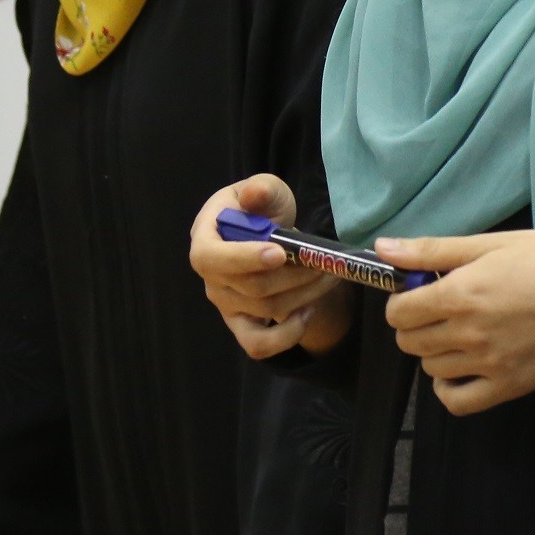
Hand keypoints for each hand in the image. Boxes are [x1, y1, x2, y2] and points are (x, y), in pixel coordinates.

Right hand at [189, 174, 351, 359]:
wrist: (268, 234)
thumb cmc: (261, 209)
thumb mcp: (265, 190)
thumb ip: (260, 190)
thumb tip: (255, 194)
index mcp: (205, 240)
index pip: (213, 258)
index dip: (244, 258)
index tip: (279, 253)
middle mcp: (210, 277)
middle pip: (251, 287)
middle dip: (295, 274)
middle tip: (324, 261)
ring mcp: (225, 304)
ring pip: (265, 309)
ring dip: (304, 295)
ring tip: (329, 276)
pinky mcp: (241, 324)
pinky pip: (258, 344)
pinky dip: (287, 334)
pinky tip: (308, 312)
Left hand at [376, 229, 534, 415]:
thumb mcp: (494, 243)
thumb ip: (434, 250)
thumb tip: (384, 249)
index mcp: (460, 294)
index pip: (399, 313)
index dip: (404, 301)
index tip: (424, 292)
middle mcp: (467, 333)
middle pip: (409, 341)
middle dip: (417, 324)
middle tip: (444, 309)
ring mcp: (487, 364)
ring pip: (430, 368)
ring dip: (436, 350)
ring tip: (462, 332)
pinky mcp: (508, 386)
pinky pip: (456, 402)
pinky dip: (449, 388)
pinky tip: (461, 368)